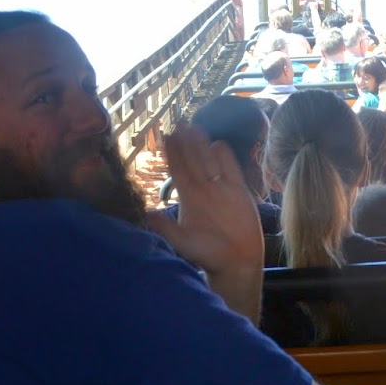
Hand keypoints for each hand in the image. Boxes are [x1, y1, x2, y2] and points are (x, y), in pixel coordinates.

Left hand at [146, 124, 261, 276]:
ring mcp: (220, 188)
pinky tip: (218, 145)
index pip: (178, 169)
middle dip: (186, 142)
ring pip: (209, 160)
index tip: (166, 136)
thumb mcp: (185, 243)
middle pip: (192, 160)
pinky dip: (225, 157)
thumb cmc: (208, 255)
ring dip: (203, 145)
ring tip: (195, 127)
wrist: (236, 261)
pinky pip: (231, 168)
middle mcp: (202, 189)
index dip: (172, 153)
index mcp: (188, 198)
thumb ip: (167, 228)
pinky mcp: (238, 190)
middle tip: (179, 123)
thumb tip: (147, 213)